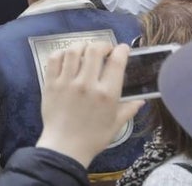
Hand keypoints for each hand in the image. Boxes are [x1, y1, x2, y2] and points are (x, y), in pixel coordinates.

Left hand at [35, 43, 142, 167]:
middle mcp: (87, 84)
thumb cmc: (93, 137)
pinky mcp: (50, 83)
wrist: (65, 146)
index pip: (116, 63)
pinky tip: (67, 56)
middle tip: (104, 49)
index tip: (122, 48)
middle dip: (102, 45)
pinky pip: (54, 59)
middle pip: (94, 51)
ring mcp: (66, 82)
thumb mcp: (116, 124)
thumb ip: (129, 109)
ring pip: (73, 51)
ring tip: (86, 50)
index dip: (121, 50)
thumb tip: (141, 100)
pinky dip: (61, 53)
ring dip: (82, 46)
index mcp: (106, 94)